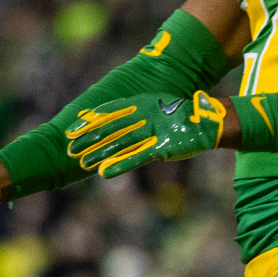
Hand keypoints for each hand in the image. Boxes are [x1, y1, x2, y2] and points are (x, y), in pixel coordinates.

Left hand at [64, 91, 231, 178]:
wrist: (208, 122)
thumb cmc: (180, 117)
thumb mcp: (156, 110)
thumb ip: (137, 113)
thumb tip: (117, 120)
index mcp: (141, 104)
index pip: (108, 112)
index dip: (88, 122)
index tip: (70, 130)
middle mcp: (142, 116)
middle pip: (109, 129)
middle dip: (88, 139)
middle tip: (69, 149)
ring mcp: (151, 132)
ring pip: (119, 144)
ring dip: (99, 154)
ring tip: (81, 163)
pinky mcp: (161, 148)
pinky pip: (136, 158)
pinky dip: (119, 165)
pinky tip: (104, 172)